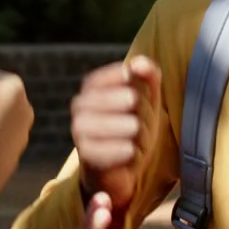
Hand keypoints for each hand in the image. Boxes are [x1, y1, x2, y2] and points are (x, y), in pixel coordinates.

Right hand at [70, 55, 161, 211]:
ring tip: (135, 129)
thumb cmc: (134, 126)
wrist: (123, 166)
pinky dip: (114, 150)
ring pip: (91, 124)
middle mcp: (81, 109)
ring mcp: (80, 132)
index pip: (96, 80)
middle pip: (95, 100)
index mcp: (93, 91)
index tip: (129, 75)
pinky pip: (94, 150)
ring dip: (117, 125)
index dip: (112, 76)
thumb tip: (138, 62)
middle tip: (135, 104)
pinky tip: (130, 150)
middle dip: (117, 101)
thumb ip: (148, 76)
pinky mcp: (85, 155)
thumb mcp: (148, 99)